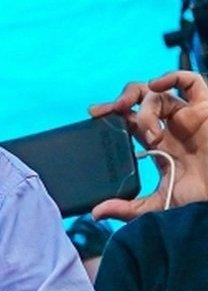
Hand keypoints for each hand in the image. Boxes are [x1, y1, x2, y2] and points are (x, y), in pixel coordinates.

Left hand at [89, 70, 207, 220]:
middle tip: (107, 111)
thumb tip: (96, 213)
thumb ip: (128, 208)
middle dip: (120, 100)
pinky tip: (157, 86)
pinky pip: (191, 81)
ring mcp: (188, 116)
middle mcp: (170, 126)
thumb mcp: (159, 204)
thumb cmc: (200, 200)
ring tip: (150, 133)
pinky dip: (172, 77)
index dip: (112, 113)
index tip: (94, 115)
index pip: (130, 119)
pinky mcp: (206, 109)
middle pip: (140, 99)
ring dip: (147, 111)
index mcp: (157, 142)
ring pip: (158, 96)